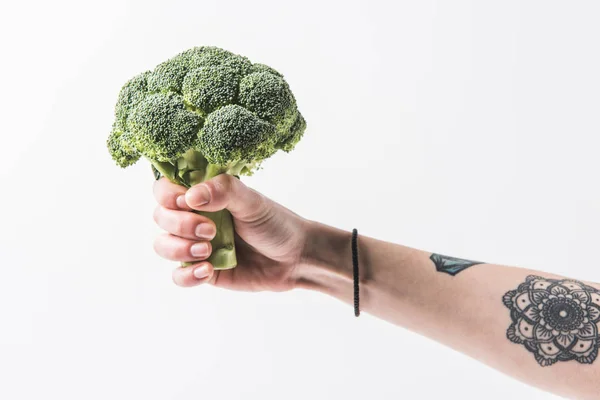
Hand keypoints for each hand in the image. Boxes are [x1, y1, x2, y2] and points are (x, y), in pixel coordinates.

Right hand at [152, 175, 309, 290]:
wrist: (295, 258)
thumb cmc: (274, 223)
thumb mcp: (252, 201)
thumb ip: (224, 191)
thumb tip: (190, 196)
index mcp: (204, 196)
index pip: (166, 189)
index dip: (167, 195)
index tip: (185, 201)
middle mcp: (194, 218)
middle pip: (160, 217)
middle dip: (178, 224)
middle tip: (210, 230)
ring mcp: (196, 245)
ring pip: (163, 246)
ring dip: (178, 249)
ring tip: (207, 252)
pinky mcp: (203, 271)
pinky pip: (178, 276)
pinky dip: (187, 275)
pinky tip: (207, 271)